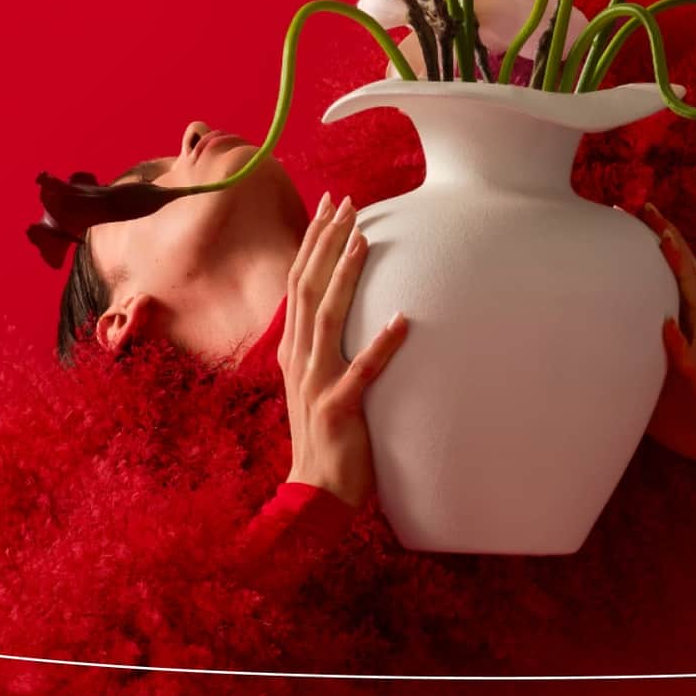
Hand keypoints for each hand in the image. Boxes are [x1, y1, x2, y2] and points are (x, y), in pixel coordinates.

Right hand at [279, 193, 413, 511]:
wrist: (314, 492)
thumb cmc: (325, 434)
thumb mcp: (317, 381)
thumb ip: (325, 344)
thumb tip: (340, 306)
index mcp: (293, 349)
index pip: (299, 282)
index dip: (313, 241)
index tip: (331, 205)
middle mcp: (298, 359)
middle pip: (307, 289)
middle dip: (326, 243)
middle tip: (346, 204)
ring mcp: (315, 383)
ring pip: (326, 319)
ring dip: (344, 277)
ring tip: (363, 241)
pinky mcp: (338, 409)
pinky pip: (361, 372)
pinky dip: (380, 346)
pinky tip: (402, 321)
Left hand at [639, 201, 695, 470]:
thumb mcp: (670, 363)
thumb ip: (649, 345)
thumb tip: (611, 333)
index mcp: (690, 321)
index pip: (675, 273)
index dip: (659, 241)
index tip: (633, 209)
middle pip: (687, 275)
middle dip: (668, 239)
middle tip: (644, 207)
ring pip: (695, 306)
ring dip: (681, 275)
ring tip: (664, 245)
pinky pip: (691, 360)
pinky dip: (679, 343)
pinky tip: (666, 328)